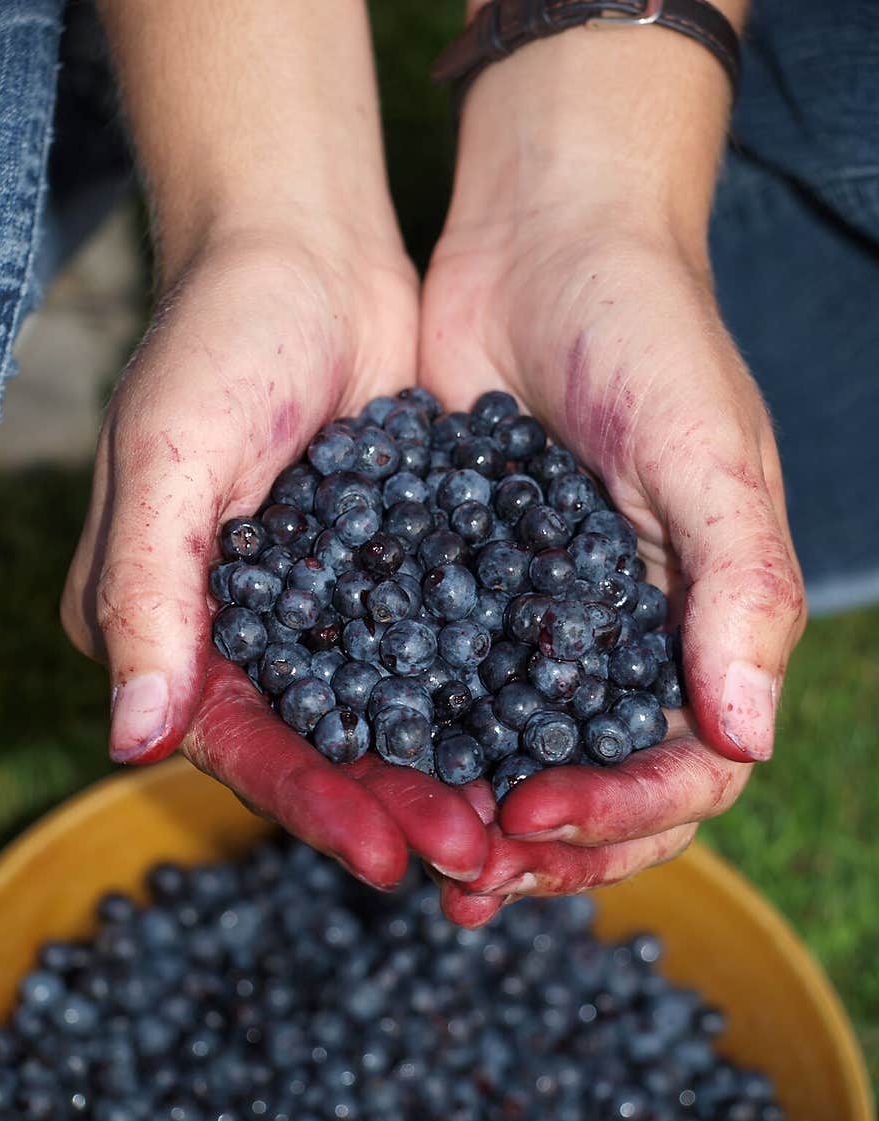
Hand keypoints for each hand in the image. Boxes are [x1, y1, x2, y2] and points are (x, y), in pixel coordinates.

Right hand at [62, 229, 486, 890]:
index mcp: (164, 622)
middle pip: (316, 747)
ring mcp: (314, 607)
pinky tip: (531, 740)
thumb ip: (147, 594)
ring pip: (379, 716)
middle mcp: (237, 631)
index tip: (388, 857)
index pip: (238, 740)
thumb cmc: (219, 337)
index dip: (312, 802)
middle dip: (390, 803)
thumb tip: (129, 738)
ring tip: (510, 821)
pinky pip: (426, 656)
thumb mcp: (171, 455)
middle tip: (472, 857)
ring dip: (439, 770)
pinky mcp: (380, 574)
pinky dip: (470, 701)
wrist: (304, 249)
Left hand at [419, 18, 803, 923]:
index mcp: (700, 627)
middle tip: (472, 878)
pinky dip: (420, 741)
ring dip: (479, 818)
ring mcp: (541, 623)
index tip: (541, 815)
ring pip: (521, 756)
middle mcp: (624, 641)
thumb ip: (739, 590)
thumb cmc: (648, 334)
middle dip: (548, 847)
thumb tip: (748, 736)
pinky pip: (447, 688)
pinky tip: (373, 771)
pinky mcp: (466, 589)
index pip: (686, 768)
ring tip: (425, 860)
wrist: (544, 242)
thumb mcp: (707, 455)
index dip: (625, 812)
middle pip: (602, 787)